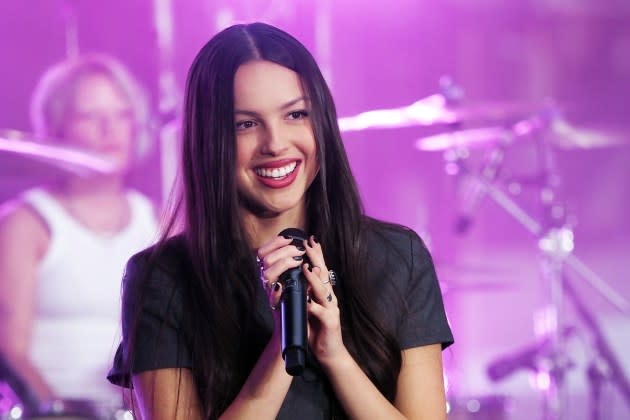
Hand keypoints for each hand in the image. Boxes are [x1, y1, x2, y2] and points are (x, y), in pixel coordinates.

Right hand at [256, 235, 305, 317]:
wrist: (292, 320)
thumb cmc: (295, 294)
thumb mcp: (297, 274)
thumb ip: (300, 259)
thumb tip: (310, 242)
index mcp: (269, 270)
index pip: (263, 251)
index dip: (275, 242)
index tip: (290, 238)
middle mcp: (267, 279)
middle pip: (266, 259)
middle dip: (284, 251)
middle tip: (300, 250)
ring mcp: (270, 292)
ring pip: (267, 274)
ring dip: (283, 264)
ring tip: (298, 262)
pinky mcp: (276, 305)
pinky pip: (272, 297)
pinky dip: (277, 290)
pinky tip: (283, 285)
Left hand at [302, 236, 345, 365]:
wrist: (328, 351)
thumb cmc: (317, 327)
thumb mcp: (309, 305)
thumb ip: (304, 291)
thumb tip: (295, 275)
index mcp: (323, 292)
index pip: (320, 269)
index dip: (317, 255)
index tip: (310, 240)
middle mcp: (329, 297)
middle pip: (324, 274)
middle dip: (317, 258)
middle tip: (309, 245)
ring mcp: (331, 309)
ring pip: (323, 291)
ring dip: (315, 279)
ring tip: (307, 268)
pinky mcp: (330, 322)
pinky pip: (321, 313)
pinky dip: (314, 307)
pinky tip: (307, 302)